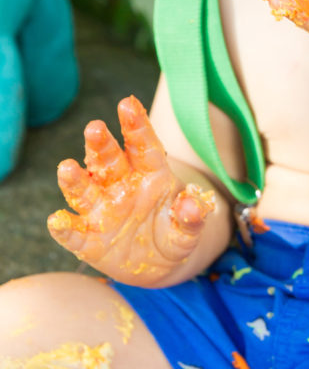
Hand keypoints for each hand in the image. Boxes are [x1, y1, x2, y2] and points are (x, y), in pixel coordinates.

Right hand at [48, 96, 214, 284]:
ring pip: (85, 192)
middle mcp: (121, 187)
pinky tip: (56, 220)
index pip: (142, 146)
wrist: (159, 265)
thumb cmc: (173, 234)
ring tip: (66, 167)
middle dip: (101, 145)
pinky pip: (75, 233)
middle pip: (109, 162)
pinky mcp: (90, 242)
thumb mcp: (188, 228)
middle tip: (94, 127)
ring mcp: (103, 213)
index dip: (136, 126)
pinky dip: (65, 228)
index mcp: (149, 175)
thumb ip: (191, 217)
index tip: (127, 103)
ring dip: (75, 180)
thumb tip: (192, 203)